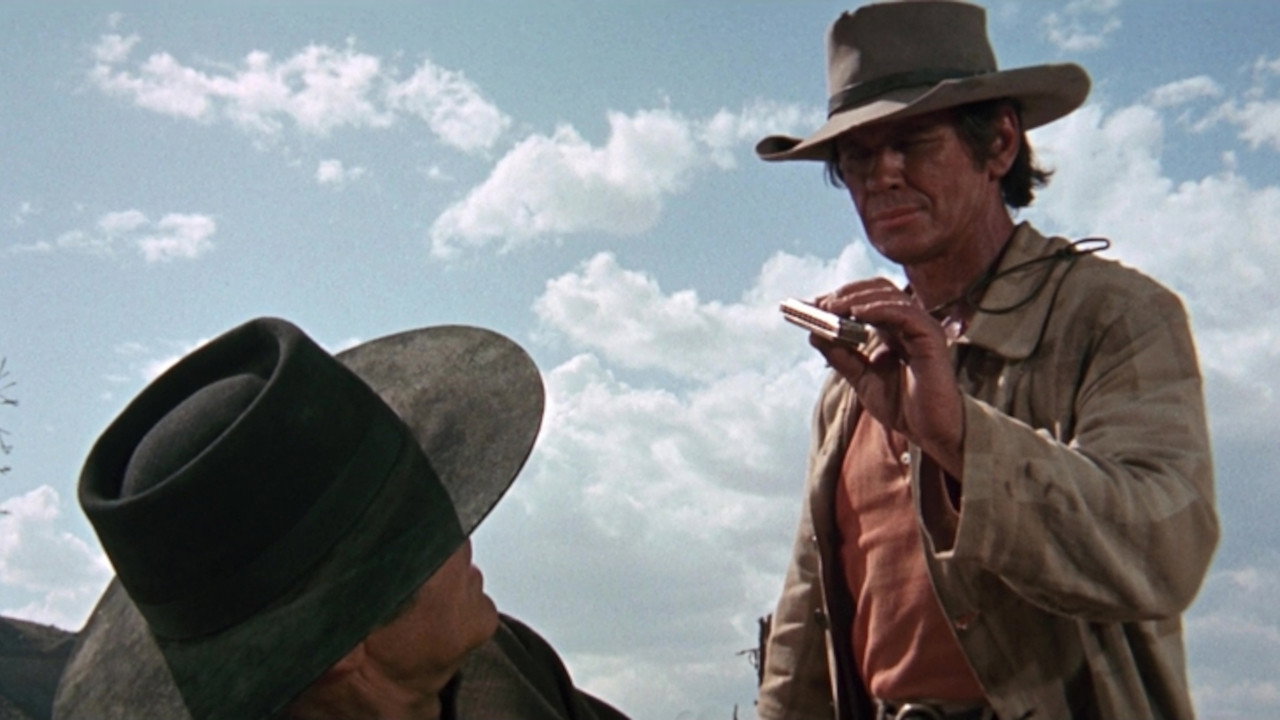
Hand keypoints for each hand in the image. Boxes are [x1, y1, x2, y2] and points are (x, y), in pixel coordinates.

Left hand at [812, 278, 965, 477]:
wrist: (930, 432)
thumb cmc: (903, 406)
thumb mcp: (862, 379)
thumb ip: (841, 356)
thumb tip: (814, 333)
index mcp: (894, 330)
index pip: (867, 300)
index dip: (840, 298)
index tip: (812, 305)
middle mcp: (908, 324)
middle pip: (877, 290)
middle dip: (846, 293)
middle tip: (821, 303)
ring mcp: (921, 327)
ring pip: (889, 296)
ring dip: (856, 298)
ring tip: (833, 307)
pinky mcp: (931, 337)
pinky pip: (904, 312)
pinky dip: (878, 309)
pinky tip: (858, 314)